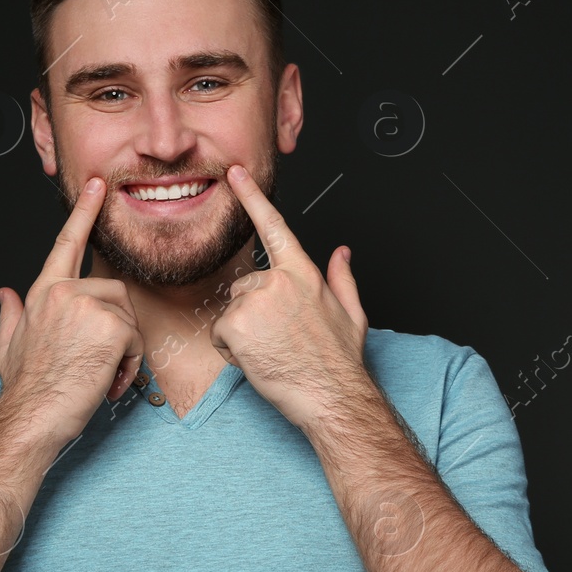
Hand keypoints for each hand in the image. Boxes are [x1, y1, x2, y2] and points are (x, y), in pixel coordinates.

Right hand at [0, 177, 145, 447]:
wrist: (31, 417)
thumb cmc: (24, 388)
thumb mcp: (9, 345)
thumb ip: (11, 313)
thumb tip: (3, 292)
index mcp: (43, 292)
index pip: (67, 242)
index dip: (84, 212)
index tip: (99, 185)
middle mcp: (64, 292)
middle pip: (115, 293)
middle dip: (117, 327)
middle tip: (99, 363)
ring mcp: (87, 305)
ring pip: (129, 317)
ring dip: (125, 350)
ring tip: (101, 375)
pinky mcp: (111, 326)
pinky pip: (137, 339)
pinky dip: (130, 365)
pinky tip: (108, 382)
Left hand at [209, 164, 370, 431]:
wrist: (332, 397)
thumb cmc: (339, 362)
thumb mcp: (351, 314)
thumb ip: (343, 278)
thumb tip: (343, 253)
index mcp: (304, 274)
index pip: (274, 226)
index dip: (252, 197)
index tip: (235, 174)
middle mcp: (278, 281)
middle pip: (245, 286)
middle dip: (253, 312)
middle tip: (278, 339)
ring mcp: (255, 301)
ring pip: (232, 311)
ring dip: (243, 332)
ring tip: (271, 351)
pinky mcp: (235, 324)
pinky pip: (220, 333)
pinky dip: (231, 350)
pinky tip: (256, 359)